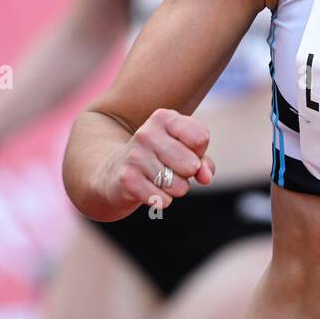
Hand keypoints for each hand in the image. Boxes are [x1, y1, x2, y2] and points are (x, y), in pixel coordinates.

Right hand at [97, 108, 215, 216]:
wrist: (114, 173)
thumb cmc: (160, 160)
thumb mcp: (185, 153)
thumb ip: (204, 163)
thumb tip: (205, 177)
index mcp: (164, 118)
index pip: (200, 138)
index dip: (199, 152)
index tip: (184, 151)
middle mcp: (147, 133)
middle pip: (192, 164)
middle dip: (188, 174)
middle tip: (171, 169)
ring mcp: (135, 156)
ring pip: (179, 186)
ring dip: (175, 189)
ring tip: (159, 179)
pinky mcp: (127, 179)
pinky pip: (163, 199)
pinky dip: (162, 200)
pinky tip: (149, 190)